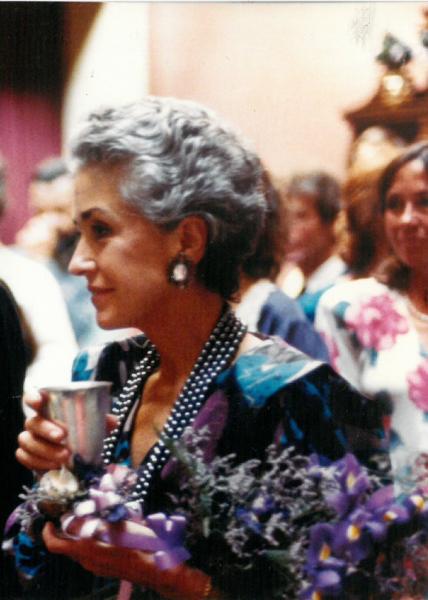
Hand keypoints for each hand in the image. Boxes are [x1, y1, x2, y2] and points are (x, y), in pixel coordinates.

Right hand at [16, 391, 118, 472]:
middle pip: (32, 422)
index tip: (38, 402)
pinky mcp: (28, 456)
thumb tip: (113, 421)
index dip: (32, 398)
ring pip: (27, 441)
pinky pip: (24, 457)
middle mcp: (36, 422)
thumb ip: (102, 421)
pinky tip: (53, 466)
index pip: (33, 398)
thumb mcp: (94, 425)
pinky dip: (38, 462)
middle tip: (62, 437)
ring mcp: (30, 439)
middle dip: (46, 429)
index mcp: (48, 409)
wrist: (74, 457)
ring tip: (63, 458)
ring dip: (45, 450)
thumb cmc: (81, 434)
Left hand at [42, 522, 212, 599]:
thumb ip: (93, 522)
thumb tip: (75, 517)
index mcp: (86, 550)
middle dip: (68, 530)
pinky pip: (92, 554)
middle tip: (75, 514)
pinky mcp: (106, 569)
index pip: (55, 545)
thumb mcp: (114, 525)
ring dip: (81, 536)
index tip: (49, 521)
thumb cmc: (136, 543)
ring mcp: (97, 567)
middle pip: (68, 546)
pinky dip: (92, 542)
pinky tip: (107, 531)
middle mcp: (87, 561)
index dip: (47, 533)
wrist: (155, 567)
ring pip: (80, 550)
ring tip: (93, 519)